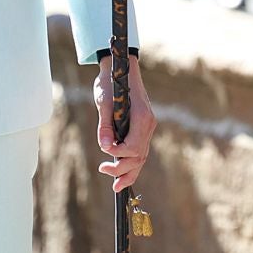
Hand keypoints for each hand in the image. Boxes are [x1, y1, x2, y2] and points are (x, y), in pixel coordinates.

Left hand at [94, 55, 157, 192]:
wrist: (120, 67)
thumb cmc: (111, 82)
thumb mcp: (104, 102)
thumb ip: (105, 125)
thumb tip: (105, 146)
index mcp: (142, 117)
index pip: (133, 148)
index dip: (118, 155)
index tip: (104, 150)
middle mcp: (148, 124)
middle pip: (139, 156)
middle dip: (123, 170)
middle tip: (104, 171)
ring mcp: (147, 127)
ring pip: (141, 157)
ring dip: (129, 172)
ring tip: (116, 185)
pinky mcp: (142, 127)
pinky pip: (139, 150)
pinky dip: (132, 163)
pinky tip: (122, 173)